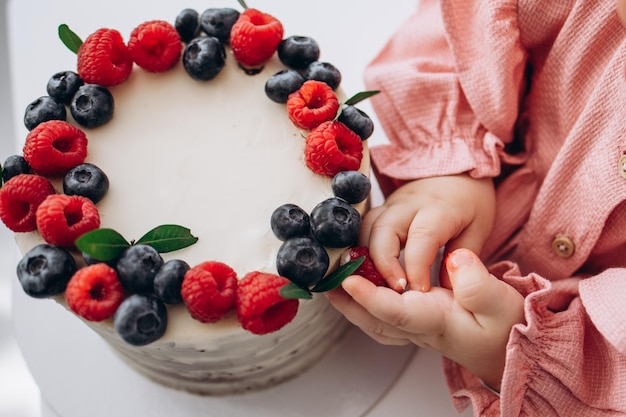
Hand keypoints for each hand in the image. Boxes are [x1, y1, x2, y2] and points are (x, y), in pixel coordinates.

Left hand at [327, 248, 524, 390]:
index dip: (369, 296)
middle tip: (324, 280)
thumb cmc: (506, 324)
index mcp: (436, 322)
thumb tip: (456, 259)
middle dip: (346, 301)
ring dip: (349, 303)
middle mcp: (419, 327)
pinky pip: (381, 316)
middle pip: (373, 319)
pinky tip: (353, 288)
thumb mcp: (501, 303)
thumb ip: (478, 285)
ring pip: (373, 320)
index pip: (395, 312)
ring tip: (330, 282)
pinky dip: (363, 304)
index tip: (348, 279)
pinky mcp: (415, 320)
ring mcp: (415, 327)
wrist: (508, 345)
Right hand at [361, 174, 494, 291]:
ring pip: (366, 228)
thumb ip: (462, 258)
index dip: (417, 267)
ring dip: (366, 258)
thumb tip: (448, 290)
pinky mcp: (381, 210)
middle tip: (394, 291)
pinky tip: (365, 271)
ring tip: (375, 285)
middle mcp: (409, 204)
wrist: (456, 174)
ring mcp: (391, 205)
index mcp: (439, 209)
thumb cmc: (470, 205)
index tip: (419, 291)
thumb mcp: (478, 230)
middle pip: (383, 230)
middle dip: (383, 264)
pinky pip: (362, 228)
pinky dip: (360, 249)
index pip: (422, 237)